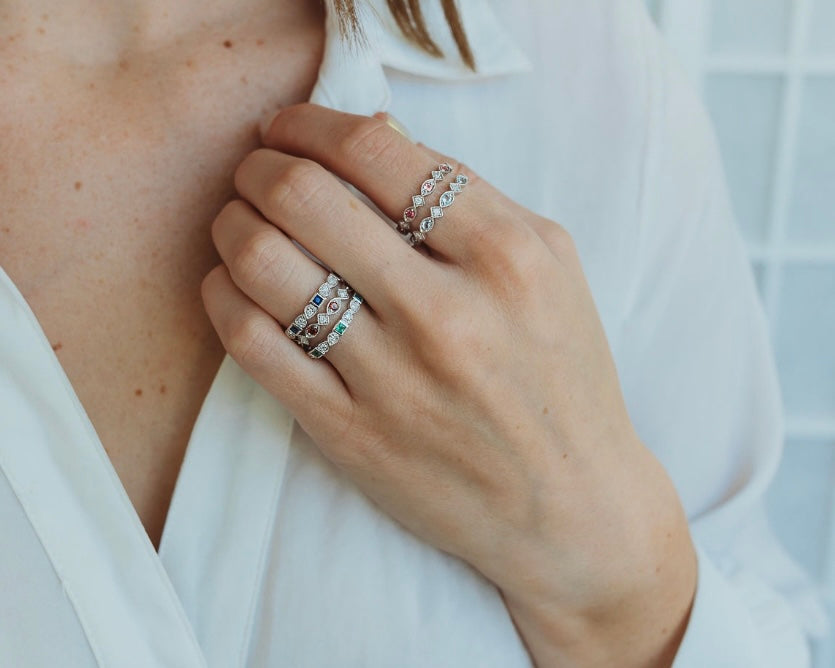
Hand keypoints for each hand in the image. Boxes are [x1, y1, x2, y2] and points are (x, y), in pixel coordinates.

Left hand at [202, 103, 696, 666]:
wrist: (569, 505)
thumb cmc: (561, 378)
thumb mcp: (549, 266)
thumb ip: (470, 195)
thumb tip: (372, 134)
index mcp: (505, 256)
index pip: (376, 152)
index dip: (312, 123)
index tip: (289, 127)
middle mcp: (445, 313)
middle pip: (304, 196)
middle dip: (259, 165)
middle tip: (256, 168)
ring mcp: (390, 377)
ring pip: (262, 262)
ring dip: (230, 223)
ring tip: (237, 219)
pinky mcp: (347, 432)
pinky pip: (250, 342)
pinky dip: (222, 293)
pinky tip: (231, 282)